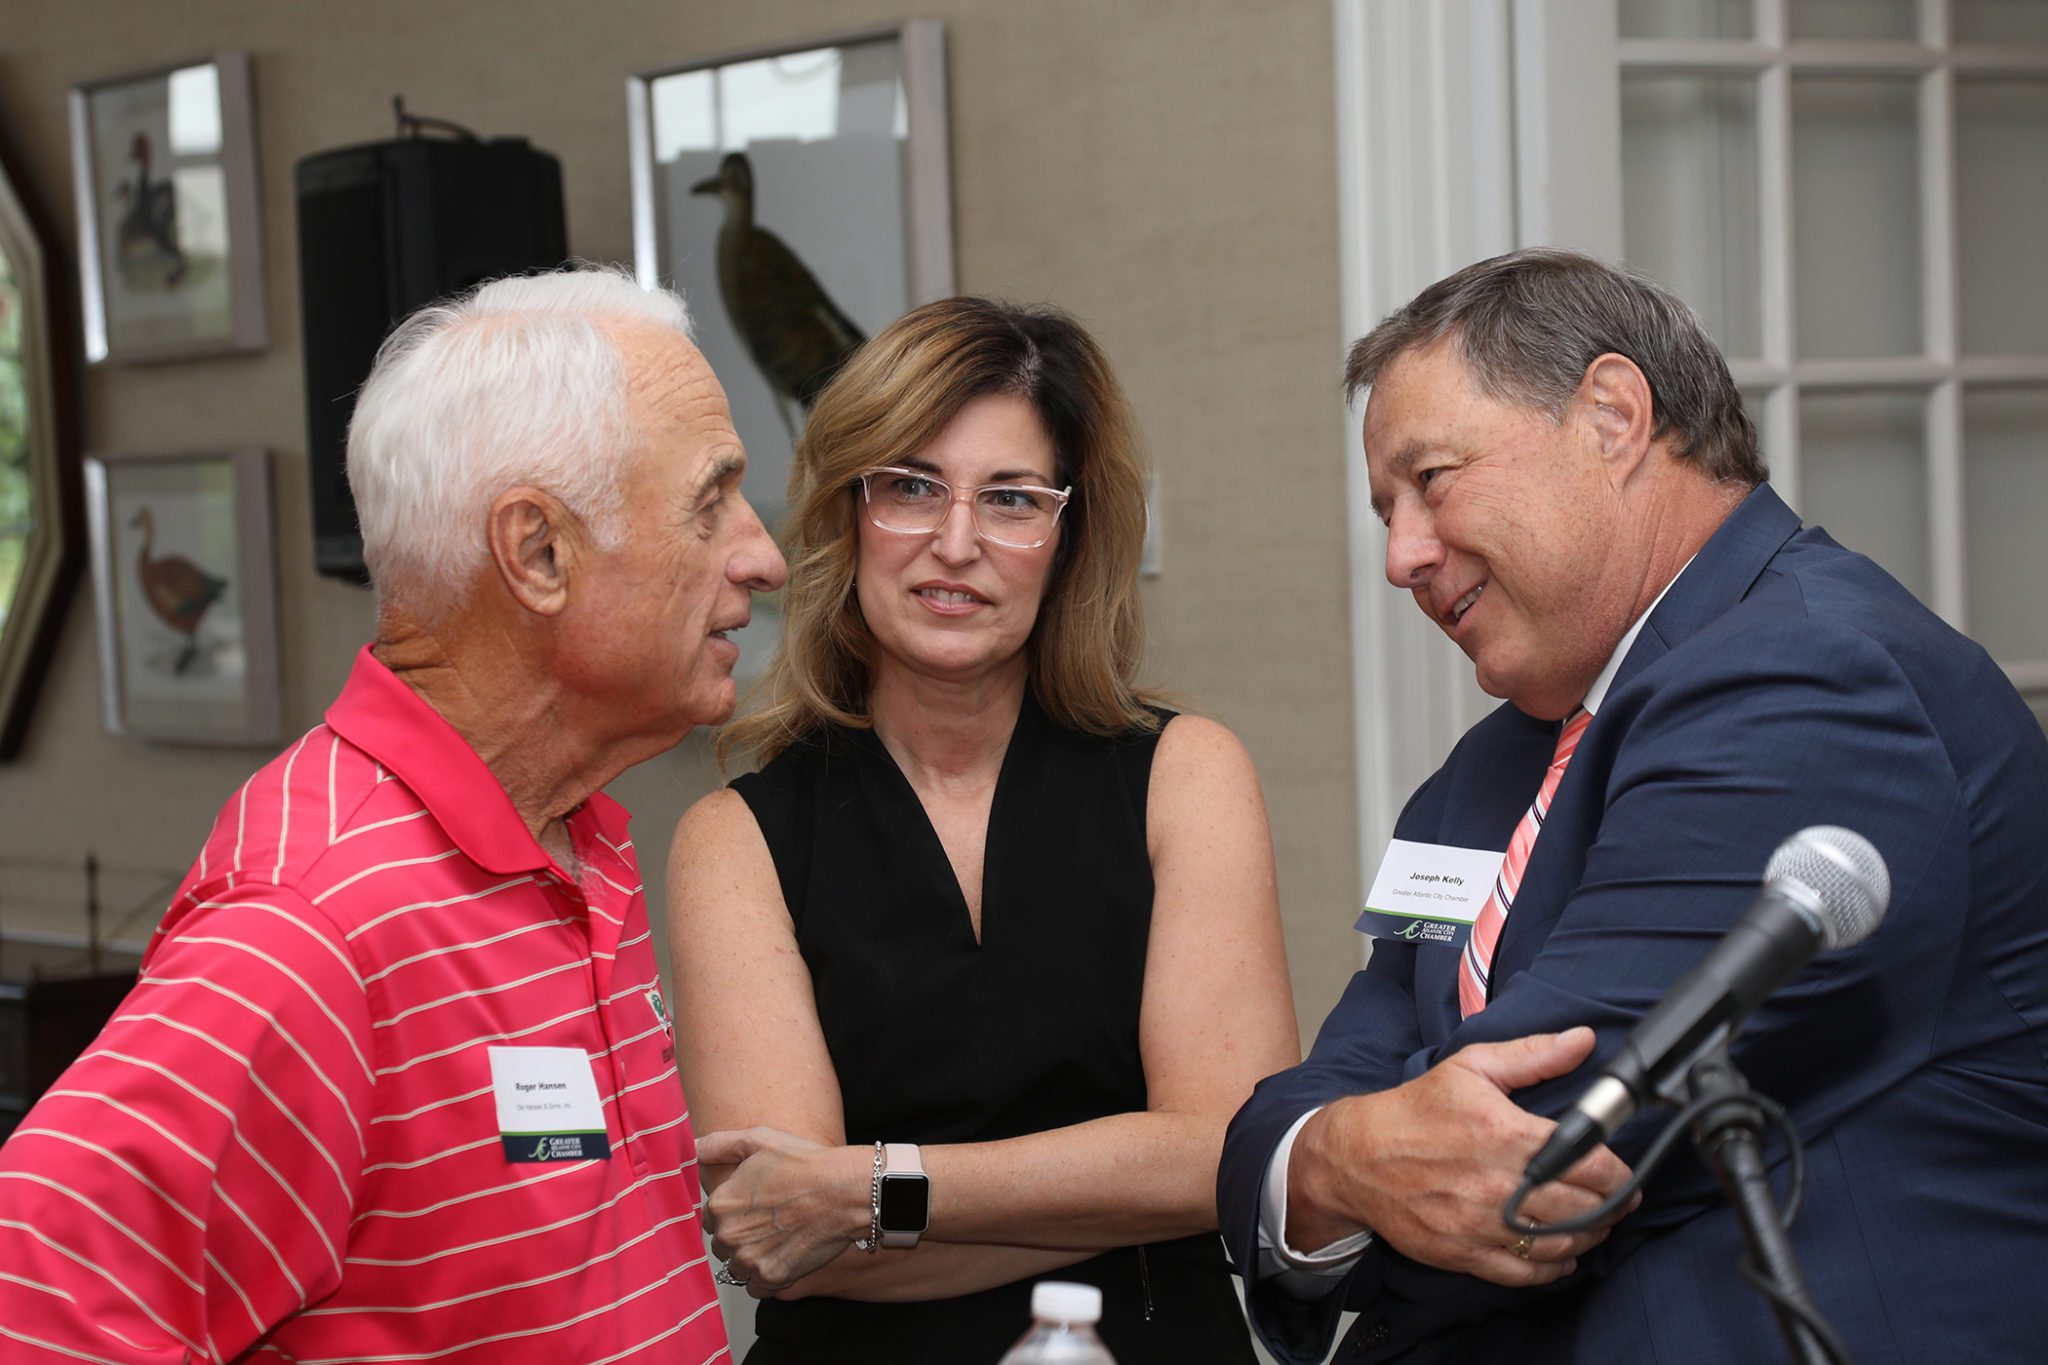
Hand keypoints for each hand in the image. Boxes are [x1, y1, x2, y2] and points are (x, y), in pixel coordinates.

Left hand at [697, 1127, 873, 1297]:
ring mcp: (749, 1260)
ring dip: (751, 1256)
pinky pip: (756, 1287)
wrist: (844, 1193)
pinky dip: (766, 1276)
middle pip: (722, 1243)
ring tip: (778, 1237)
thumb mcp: (758, 1140)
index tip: (752, 1204)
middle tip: (769, 1219)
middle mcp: (728, 1236)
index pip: (709, 1217)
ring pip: (737, 1266)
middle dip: (739, 1234)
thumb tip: (692, 1148)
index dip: (731, 1210)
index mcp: (720, 1204)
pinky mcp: (771, 1278)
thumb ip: (717, 1144)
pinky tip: (783, 1254)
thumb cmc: (804, 1164)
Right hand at [1289, 1027, 1636, 1287]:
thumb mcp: (1472, 1067)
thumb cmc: (1416, 1109)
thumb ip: (1533, 1054)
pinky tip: (1563, 1255)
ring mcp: (1480, 1224)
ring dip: (1589, 1237)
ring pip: (1559, 1245)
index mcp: (1503, 1133)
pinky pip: (1525, 1274)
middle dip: (1611, 1206)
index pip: (1587, 1163)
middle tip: (1619, 1200)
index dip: (1617, 1172)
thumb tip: (1582, 1039)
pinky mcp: (1465, 1253)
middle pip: (1581, 1208)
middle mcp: (1496, 1184)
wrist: (1357, 1156)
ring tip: (1597, 1224)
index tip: (1623, 1172)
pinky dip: (1553, 1269)